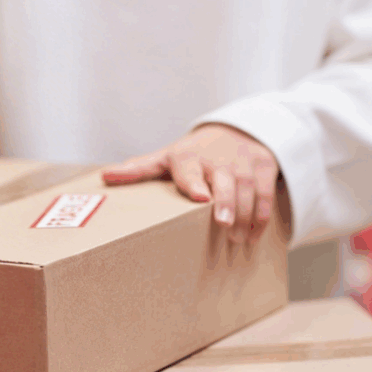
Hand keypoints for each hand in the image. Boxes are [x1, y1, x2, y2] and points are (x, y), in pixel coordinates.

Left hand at [102, 123, 280, 244]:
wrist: (235, 131)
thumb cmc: (193, 154)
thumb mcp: (166, 158)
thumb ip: (138, 169)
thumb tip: (105, 177)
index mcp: (188, 157)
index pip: (190, 168)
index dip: (195, 182)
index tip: (200, 198)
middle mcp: (217, 158)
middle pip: (225, 178)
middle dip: (227, 200)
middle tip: (223, 224)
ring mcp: (243, 161)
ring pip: (248, 187)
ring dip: (245, 215)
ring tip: (237, 240)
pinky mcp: (264, 165)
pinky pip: (266, 191)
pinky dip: (262, 214)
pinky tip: (254, 234)